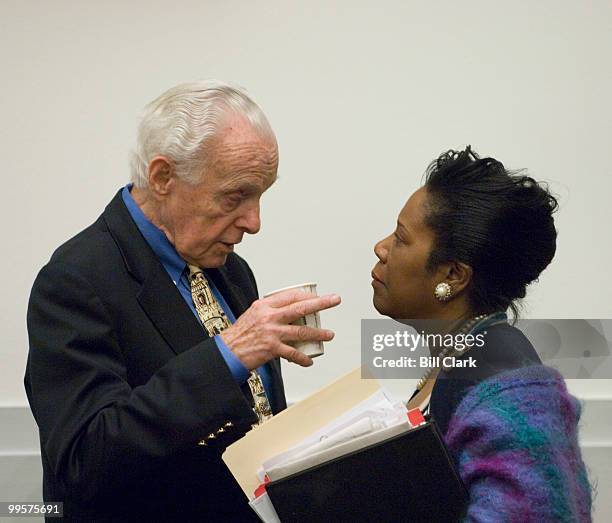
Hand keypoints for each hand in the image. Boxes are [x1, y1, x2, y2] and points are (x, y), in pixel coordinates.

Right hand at [219, 289, 340, 368]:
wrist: (228, 351)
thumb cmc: (240, 334)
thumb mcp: (253, 314)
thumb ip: (270, 310)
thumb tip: (289, 310)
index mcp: (264, 305)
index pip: (290, 295)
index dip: (306, 295)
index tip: (317, 296)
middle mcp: (269, 317)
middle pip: (300, 308)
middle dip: (321, 303)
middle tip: (334, 300)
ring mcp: (271, 333)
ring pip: (301, 331)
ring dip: (318, 333)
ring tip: (329, 335)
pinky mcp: (271, 349)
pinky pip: (293, 353)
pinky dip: (303, 358)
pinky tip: (309, 360)